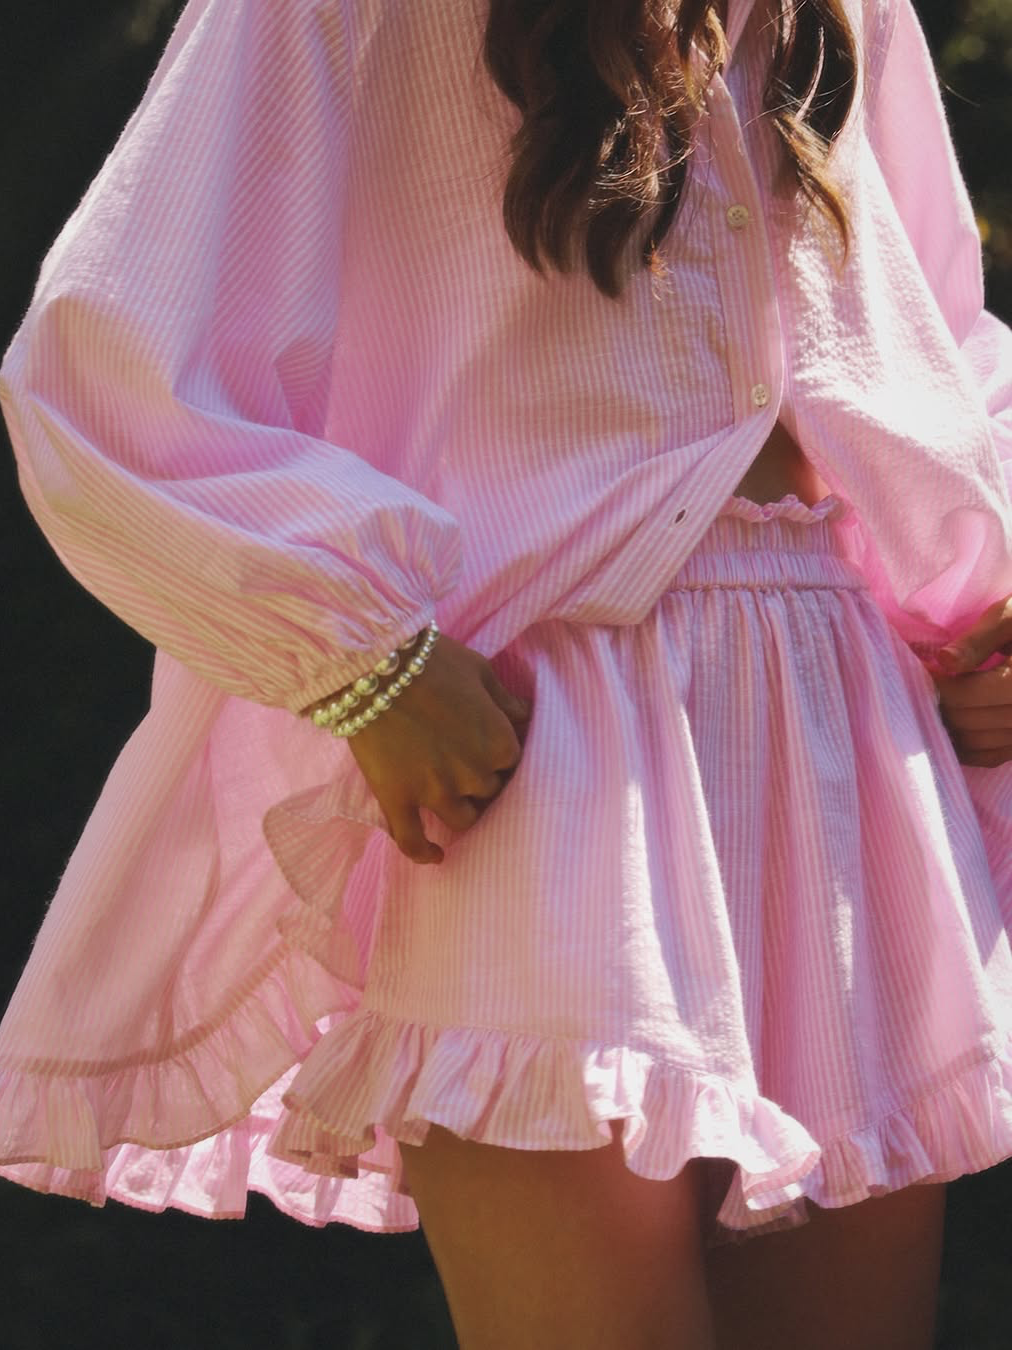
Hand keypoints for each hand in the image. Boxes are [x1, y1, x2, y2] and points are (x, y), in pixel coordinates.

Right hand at [345, 634, 531, 863]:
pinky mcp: (398, 801)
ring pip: (463, 819)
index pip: (512, 761)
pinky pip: (413, 840)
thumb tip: (525, 717)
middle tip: (463, 762)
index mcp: (498, 743)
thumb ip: (506, 701)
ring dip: (461, 808)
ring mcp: (435, 793)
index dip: (498, 753)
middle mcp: (473, 775)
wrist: (374, 667)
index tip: (484, 744)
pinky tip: (436, 857)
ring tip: (451, 797)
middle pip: (489, 790)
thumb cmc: (432, 661)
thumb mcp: (480, 671)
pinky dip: (424, 853)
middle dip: (479, 778)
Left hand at [929, 595, 1011, 767]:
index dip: (936, 684)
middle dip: (939, 704)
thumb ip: (977, 640)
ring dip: (948, 725)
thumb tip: (944, 660)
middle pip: (968, 720)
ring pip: (976, 742)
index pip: (966, 695)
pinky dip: (966, 746)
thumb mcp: (1011, 616)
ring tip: (931, 703)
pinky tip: (949, 728)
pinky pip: (992, 756)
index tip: (918, 669)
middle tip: (919, 687)